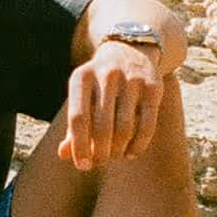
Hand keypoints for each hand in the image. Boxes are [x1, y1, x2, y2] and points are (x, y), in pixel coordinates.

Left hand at [57, 40, 163, 171]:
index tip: (82, 166)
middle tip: (99, 162)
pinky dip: (139, 144)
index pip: (78, 118)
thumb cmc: (98, 83)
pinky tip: (131, 153)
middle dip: (100, 151)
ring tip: (114, 156)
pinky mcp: (154, 86)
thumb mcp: (81, 96)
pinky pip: (147, 124)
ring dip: (118, 149)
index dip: (79, 146)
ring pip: (124, 127)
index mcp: (81, 77)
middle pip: (102, 126)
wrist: (130, 50)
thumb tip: (63, 155)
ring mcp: (132, 79)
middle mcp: (107, 74)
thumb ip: (73, 125)